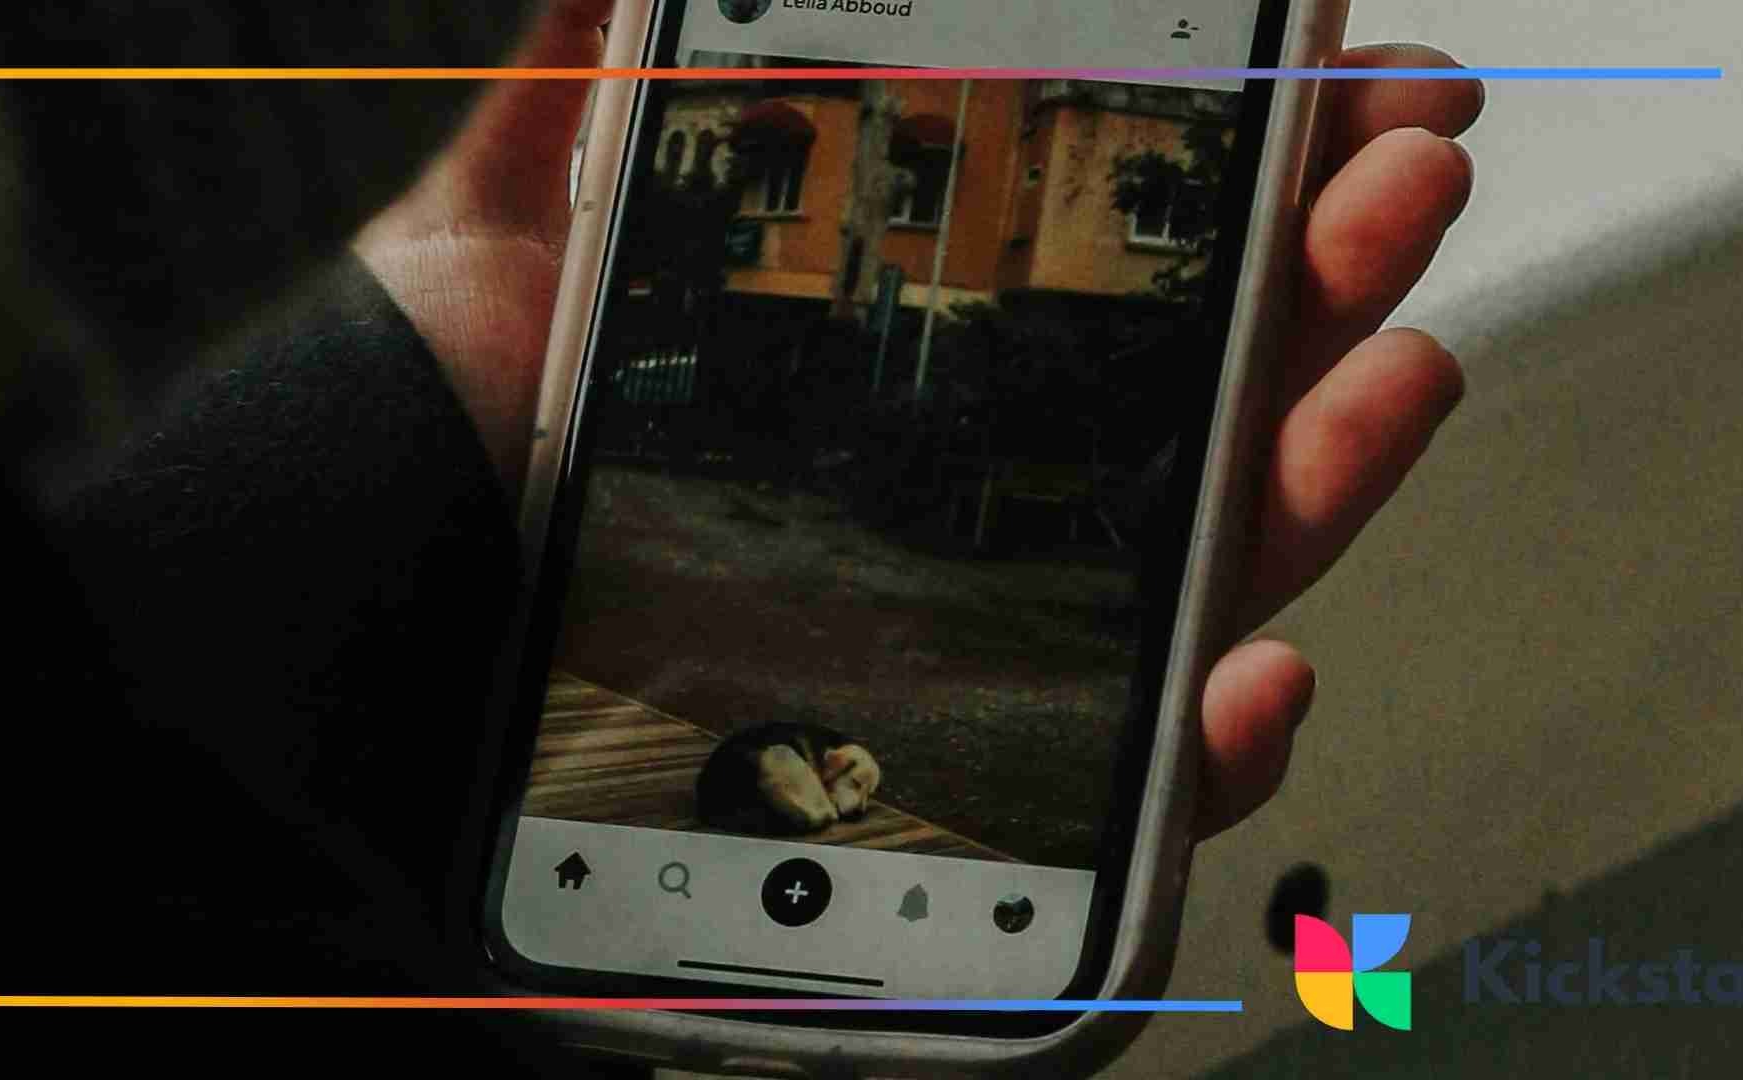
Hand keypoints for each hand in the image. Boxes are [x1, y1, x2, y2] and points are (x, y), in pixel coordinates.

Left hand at [354, 6, 1483, 842]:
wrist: (342, 646)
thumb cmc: (431, 433)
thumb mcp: (534, 208)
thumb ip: (633, 62)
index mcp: (898, 343)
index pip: (1116, 241)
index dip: (1237, 155)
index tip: (1323, 63)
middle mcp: (962, 483)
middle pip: (1200, 384)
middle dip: (1326, 261)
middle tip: (1400, 157)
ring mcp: (982, 635)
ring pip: (1207, 568)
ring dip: (1328, 463)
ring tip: (1395, 353)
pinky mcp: (970, 791)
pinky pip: (1127, 794)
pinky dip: (1215, 744)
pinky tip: (1250, 668)